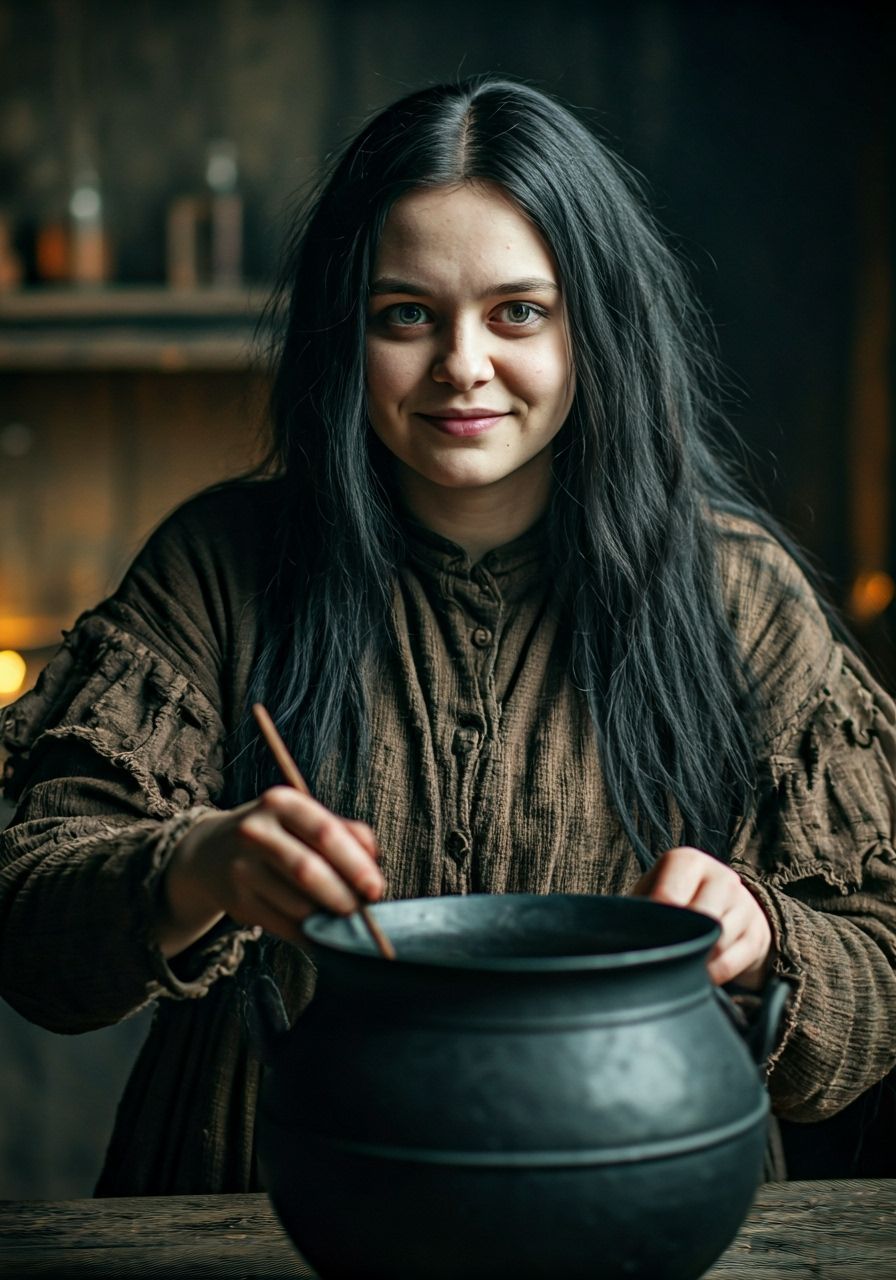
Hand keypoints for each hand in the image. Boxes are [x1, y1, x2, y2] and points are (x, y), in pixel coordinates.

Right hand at [155, 787, 383, 957]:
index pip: (324, 833)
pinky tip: (321, 932)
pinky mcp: (236, 901)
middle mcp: (256, 831)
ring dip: (327, 919)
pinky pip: (283, 926)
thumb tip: (374, 860)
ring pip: (296, 904)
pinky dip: (309, 934)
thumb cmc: (277, 834)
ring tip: (342, 919)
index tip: (375, 888)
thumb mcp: (305, 819)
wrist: (212, 852)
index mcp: (282, 803)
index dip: (355, 864)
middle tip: (361, 912)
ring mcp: (241, 867)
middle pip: (307, 870)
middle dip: (342, 896)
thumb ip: (346, 832)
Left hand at [629, 846, 772, 989]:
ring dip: (697, 961)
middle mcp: (720, 876)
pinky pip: (733, 961)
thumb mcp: (653, 893)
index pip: (669, 896)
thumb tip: (611, 934)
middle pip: (700, 918)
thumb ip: (637, 907)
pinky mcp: (758, 932)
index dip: (654, 924)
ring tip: (678, 969)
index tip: (643, 943)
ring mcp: (743, 904)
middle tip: (662, 961)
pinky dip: (714, 974)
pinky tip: (700, 977)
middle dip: (679, 943)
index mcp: (687, 861)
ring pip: (719, 941)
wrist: (725, 905)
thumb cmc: (674, 900)